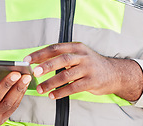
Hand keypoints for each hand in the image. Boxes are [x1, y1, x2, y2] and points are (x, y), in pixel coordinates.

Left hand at [24, 42, 142, 101]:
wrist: (114, 73)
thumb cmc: (91, 64)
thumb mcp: (79, 55)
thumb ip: (63, 56)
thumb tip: (40, 62)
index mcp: (76, 47)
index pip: (55, 48)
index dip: (40, 53)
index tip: (28, 60)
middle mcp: (82, 56)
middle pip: (61, 59)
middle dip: (46, 66)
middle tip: (34, 72)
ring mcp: (88, 68)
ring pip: (66, 75)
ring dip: (51, 83)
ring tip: (41, 89)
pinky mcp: (91, 81)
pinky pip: (73, 88)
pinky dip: (61, 92)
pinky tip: (53, 95)